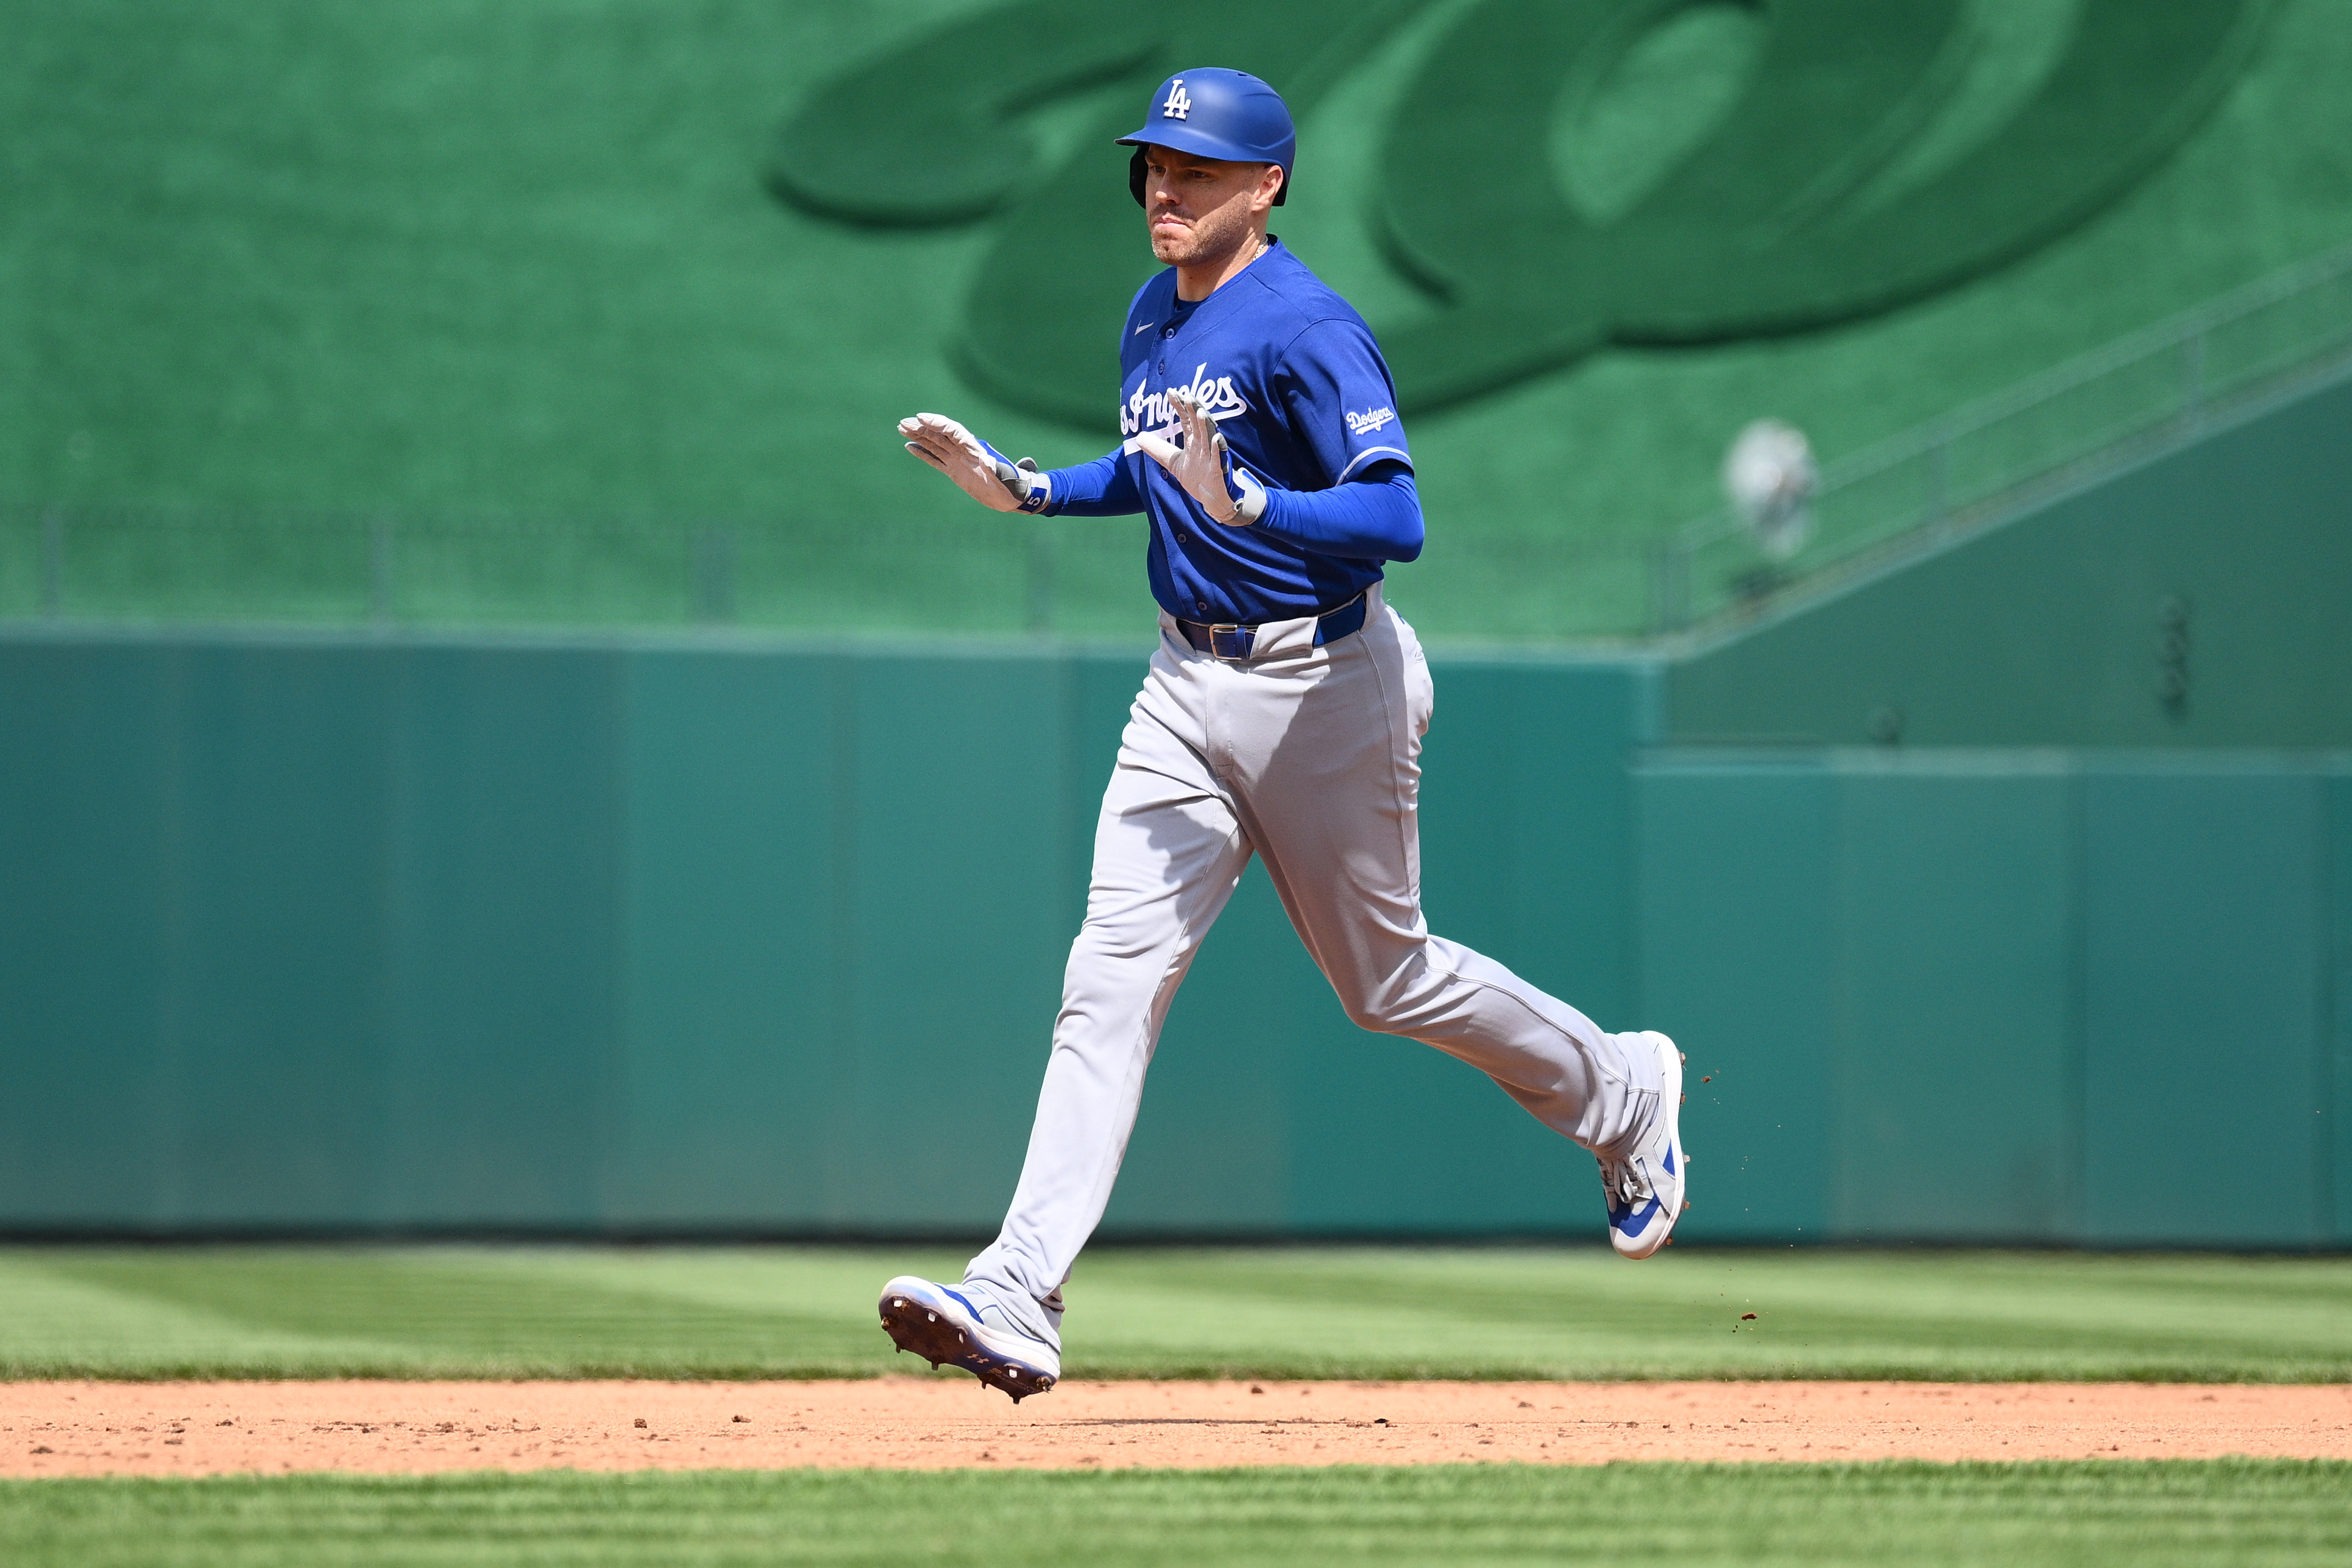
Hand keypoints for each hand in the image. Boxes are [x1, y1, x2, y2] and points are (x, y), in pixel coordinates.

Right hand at [899, 412, 1045, 511]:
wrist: (1012, 495)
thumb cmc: (1011, 484)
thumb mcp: (1004, 476)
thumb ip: (995, 469)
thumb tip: (986, 461)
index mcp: (974, 448)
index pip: (952, 430)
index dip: (937, 423)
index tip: (921, 418)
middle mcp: (964, 451)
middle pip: (940, 434)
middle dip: (922, 427)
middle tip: (903, 422)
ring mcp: (958, 461)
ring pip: (935, 444)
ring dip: (919, 436)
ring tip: (902, 428)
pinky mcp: (955, 472)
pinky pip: (936, 460)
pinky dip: (923, 453)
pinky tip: (910, 447)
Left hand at [1132, 389, 1264, 524]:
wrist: (1213, 499)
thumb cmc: (1198, 477)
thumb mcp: (1173, 462)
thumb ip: (1158, 449)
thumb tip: (1138, 438)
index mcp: (1194, 441)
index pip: (1186, 419)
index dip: (1180, 406)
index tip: (1171, 392)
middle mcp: (1204, 445)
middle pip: (1199, 424)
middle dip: (1194, 410)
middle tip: (1187, 395)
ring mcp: (1212, 457)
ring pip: (1210, 438)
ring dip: (1206, 425)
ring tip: (1200, 412)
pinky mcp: (1219, 471)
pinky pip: (1219, 459)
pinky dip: (1218, 449)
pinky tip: (1216, 439)